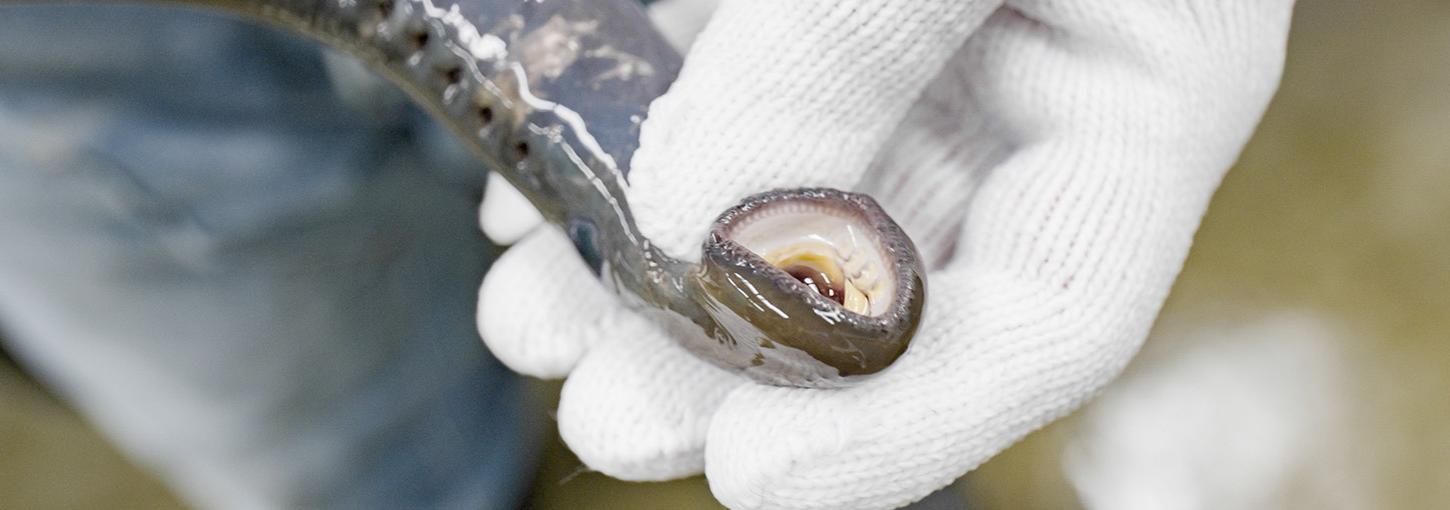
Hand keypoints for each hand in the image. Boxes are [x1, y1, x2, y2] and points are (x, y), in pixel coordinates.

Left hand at [478, 0, 1295, 507]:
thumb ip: (848, 43)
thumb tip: (712, 236)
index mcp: (1132, 81)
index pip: (1053, 312)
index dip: (904, 418)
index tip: (743, 476)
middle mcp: (1027, 94)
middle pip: (897, 293)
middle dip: (743, 370)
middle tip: (608, 409)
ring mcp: (908, 58)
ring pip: (789, 220)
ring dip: (658, 290)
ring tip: (535, 322)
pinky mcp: (797, 20)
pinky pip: (722, 122)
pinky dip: (630, 173)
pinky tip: (536, 203)